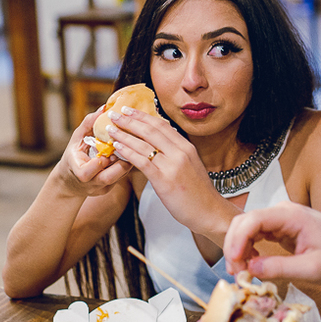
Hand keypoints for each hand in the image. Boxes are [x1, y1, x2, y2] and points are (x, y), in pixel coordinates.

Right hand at [56, 107, 132, 197]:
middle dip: (120, 162)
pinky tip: (128, 154)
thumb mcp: (77, 138)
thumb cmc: (74, 155)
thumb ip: (89, 123)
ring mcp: (100, 188)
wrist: (70, 181)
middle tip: (125, 147)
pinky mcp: (108, 190)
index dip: (99, 162)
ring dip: (125, 162)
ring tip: (128, 148)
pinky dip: (125, 165)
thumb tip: (104, 108)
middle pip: (108, 177)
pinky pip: (120, 178)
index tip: (106, 151)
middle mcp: (90, 183)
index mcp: (78, 171)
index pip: (87, 173)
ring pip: (118, 178)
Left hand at [105, 105, 231, 235]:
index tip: (129, 110)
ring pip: (144, 144)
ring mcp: (172, 165)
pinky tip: (117, 147)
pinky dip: (128, 152)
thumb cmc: (198, 193)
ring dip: (124, 134)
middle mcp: (180, 152)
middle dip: (130, 120)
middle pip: (151, 130)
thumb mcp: (191, 165)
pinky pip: (142, 161)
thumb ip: (176, 153)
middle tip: (115, 114)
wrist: (209, 212)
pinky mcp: (164, 180)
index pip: (162, 125)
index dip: (143, 116)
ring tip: (110, 129)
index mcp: (186, 147)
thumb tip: (161, 144)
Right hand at [223, 201, 320, 284]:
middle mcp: (282, 211)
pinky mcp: (278, 226)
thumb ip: (282, 268)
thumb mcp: (312, 269)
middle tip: (235, 272)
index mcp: (292, 216)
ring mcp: (279, 217)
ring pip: (245, 227)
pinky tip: (250, 264)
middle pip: (244, 221)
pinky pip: (254, 233)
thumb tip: (252, 269)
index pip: (254, 219)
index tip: (235, 261)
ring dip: (238, 248)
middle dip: (234, 246)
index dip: (239, 239)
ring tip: (240, 271)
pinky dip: (246, 248)